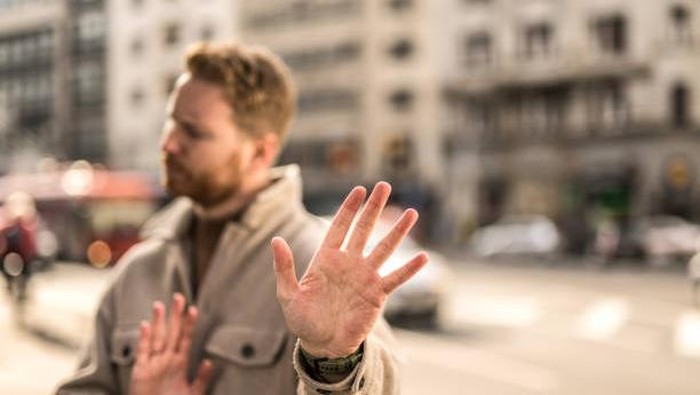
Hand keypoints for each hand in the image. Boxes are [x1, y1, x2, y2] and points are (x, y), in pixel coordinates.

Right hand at [130, 293, 212, 394]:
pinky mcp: (141, 371)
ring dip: (159, 322)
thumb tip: (210, 362)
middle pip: (172, 333)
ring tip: (160, 305)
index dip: (189, 324)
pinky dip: (144, 339)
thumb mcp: (192, 393)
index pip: (186, 339)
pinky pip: (143, 352)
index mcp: (180, 364)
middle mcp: (167, 360)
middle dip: (175, 316)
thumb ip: (201, 379)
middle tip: (178, 297)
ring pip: (157, 338)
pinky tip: (145, 325)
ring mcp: (153, 364)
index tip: (193, 308)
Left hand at [271, 182, 427, 357]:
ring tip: (411, 213)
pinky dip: (409, 269)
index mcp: (327, 258)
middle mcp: (349, 263)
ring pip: (384, 248)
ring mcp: (365, 277)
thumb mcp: (288, 294)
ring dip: (398, 231)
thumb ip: (284, 267)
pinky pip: (395, 278)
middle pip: (364, 229)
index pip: (340, 226)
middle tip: (384, 186)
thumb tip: (276, 240)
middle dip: (374, 208)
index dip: (349, 208)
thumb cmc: (303, 319)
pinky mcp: (377, 294)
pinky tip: (423, 257)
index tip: (359, 189)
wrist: (322, 345)